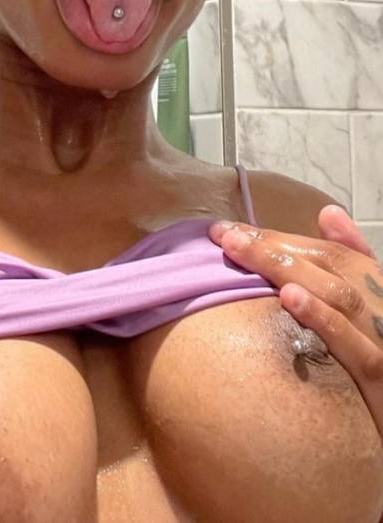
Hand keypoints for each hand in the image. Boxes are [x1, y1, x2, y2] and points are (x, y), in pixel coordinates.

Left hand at [208, 208, 382, 438]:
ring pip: (338, 298)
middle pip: (328, 267)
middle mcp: (381, 307)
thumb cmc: (379, 348)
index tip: (230, 230)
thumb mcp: (373, 303)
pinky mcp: (379, 379)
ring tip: (248, 254)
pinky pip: (354, 348)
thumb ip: (353, 257)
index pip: (325, 252)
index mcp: (375, 286)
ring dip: (292, 271)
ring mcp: (382, 341)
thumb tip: (328, 212)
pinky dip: (323, 320)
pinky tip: (290, 300)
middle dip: (273, 249)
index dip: (278, 237)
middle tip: (225, 237)